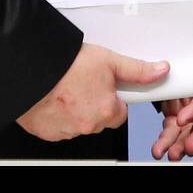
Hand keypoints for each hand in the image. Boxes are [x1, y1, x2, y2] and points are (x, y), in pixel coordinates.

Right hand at [16, 43, 168, 140]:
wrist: (31, 71)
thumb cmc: (67, 65)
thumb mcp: (109, 60)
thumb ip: (137, 70)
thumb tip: (160, 71)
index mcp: (106, 111)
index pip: (120, 113)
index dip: (114, 98)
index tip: (106, 86)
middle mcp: (88, 125)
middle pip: (100, 118)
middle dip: (95, 103)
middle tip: (85, 83)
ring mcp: (67, 131)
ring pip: (79, 122)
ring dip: (76, 109)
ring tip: (68, 87)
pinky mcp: (47, 132)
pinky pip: (59, 126)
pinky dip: (58, 114)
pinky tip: (55, 96)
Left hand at [152, 39, 192, 159]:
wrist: (151, 36)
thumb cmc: (163, 34)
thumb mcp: (166, 41)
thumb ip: (163, 57)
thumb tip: (162, 69)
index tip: (181, 120)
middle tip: (185, 149)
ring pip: (192, 124)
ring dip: (180, 141)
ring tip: (167, 154)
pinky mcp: (180, 105)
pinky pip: (177, 125)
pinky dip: (170, 137)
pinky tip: (162, 147)